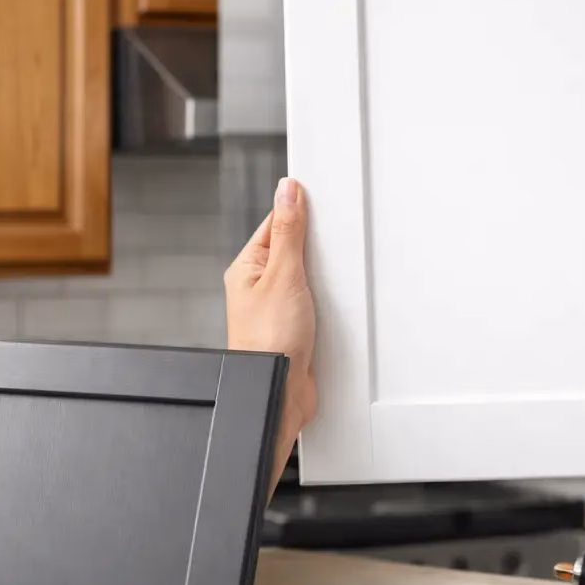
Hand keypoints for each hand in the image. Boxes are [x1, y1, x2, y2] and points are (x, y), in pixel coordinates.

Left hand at [225, 178, 316, 490]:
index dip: (299, 214)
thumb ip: (288, 232)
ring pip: (310, 278)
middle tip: (333, 247)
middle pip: (294, 251)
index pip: (275, 225)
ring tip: (334, 282)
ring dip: (325, 280)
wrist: (279, 393)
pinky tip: (338, 305)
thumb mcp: (283, 275)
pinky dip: (330, 302)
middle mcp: (260, 287)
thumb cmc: (268, 342)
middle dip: (317, 250)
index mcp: (247, 269)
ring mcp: (279, 308)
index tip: (321, 203)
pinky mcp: (297, 327)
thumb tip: (287, 191)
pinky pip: (318, 303)